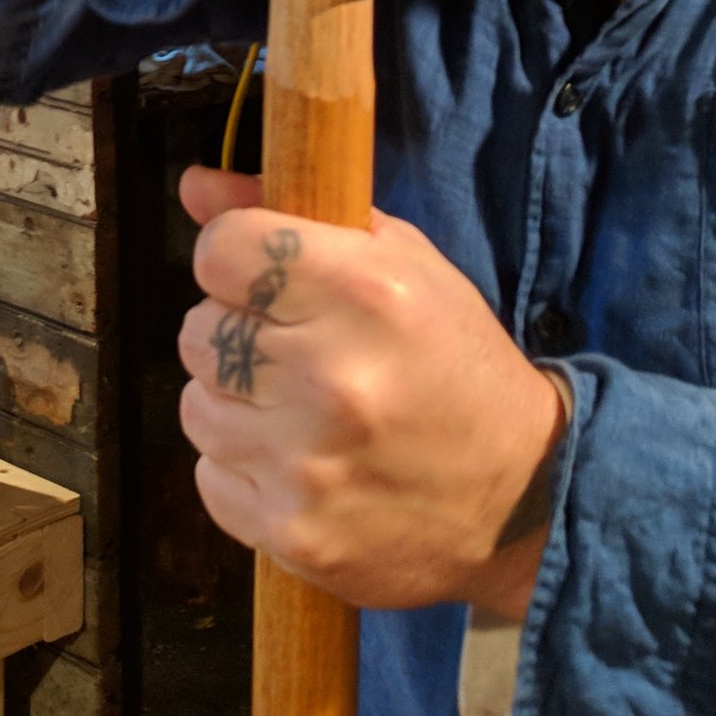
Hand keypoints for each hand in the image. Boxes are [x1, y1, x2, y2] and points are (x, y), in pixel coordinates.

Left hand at [175, 166, 567, 615]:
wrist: (522, 496)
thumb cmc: (452, 362)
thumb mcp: (400, 262)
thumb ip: (288, 214)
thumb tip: (194, 184)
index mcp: (366, 293)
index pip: (221, 252)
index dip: (235, 263)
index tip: (263, 283)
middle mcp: (332, 377)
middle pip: (198, 330)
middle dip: (239, 337)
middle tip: (296, 354)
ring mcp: (307, 463)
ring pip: (196, 406)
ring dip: (237, 406)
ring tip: (299, 413)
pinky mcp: (291, 531)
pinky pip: (210, 477)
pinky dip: (243, 470)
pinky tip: (299, 464)